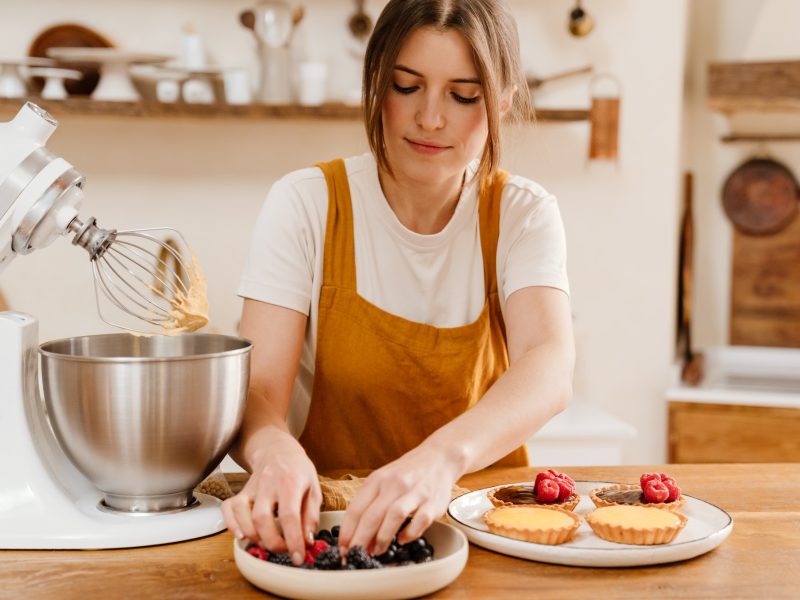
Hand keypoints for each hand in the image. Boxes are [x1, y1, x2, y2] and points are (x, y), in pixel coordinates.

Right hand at [221, 436, 321, 565]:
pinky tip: (242, 535)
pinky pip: (228, 508)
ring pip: (243, 514)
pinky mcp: (241, 491)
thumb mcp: (314, 489)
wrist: (278, 451)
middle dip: (272, 542)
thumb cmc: (298, 471)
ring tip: (266, 544)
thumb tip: (307, 541)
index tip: (298, 556)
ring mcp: (251, 487)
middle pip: (262, 518)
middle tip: (283, 551)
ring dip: (253, 536)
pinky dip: (231, 525)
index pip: (289, 515)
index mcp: (290, 482)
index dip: (293, 540)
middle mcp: (268, 483)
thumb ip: (311, 515)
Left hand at [337, 445, 460, 556]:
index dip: (347, 532)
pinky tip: (402, 540)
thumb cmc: (406, 473)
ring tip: (376, 551)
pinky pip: (420, 521)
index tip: (342, 548)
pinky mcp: (434, 502)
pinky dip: (410, 533)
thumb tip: (358, 535)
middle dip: (360, 540)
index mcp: (378, 479)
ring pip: (394, 515)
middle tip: (354, 555)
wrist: (438, 457)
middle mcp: (395, 484)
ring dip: (383, 538)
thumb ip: (371, 503)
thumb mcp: (383, 479)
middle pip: (372, 515)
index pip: (356, 508)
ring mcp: (416, 492)